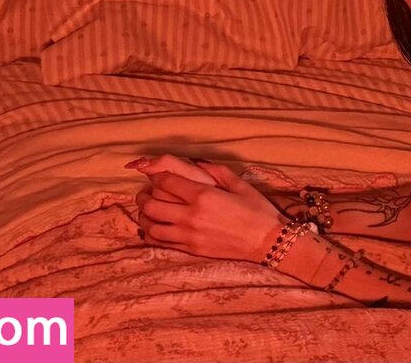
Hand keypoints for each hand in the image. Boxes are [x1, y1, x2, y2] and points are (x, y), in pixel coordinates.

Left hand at [128, 154, 285, 262]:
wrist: (266, 242)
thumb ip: (217, 170)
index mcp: (203, 195)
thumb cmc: (257, 210)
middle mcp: (191, 215)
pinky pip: (160, 242)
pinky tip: (154, 228)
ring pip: (151, 226)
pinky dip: (151, 234)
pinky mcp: (190, 249)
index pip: (166, 182)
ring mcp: (188, 235)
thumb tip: (197, 162)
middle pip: (152, 204)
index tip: (156, 175)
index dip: (156, 176)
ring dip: (144, 216)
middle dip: (143, 196)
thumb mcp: (240, 184)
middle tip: (144, 193)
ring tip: (147, 210)